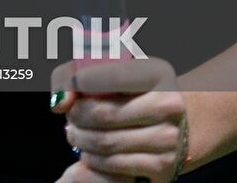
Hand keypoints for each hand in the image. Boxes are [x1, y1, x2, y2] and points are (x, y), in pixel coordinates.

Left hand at [50, 56, 188, 181]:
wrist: (177, 122)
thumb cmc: (133, 91)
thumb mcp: (112, 69)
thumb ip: (75, 73)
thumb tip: (59, 102)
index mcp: (158, 72)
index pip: (113, 75)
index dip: (82, 81)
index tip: (73, 85)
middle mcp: (169, 105)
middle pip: (105, 114)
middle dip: (77, 115)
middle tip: (70, 115)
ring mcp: (168, 139)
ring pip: (106, 143)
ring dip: (81, 139)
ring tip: (76, 131)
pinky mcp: (163, 167)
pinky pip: (114, 167)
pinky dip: (93, 159)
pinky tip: (91, 150)